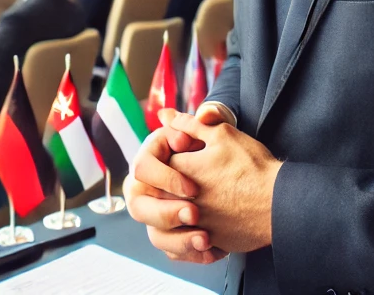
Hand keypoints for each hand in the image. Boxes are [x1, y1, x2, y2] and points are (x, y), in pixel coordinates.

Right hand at [123, 107, 228, 264]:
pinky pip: (174, 253)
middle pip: (139, 208)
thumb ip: (202, 119)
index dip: (166, 179)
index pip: (142, 168)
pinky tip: (215, 250)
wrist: (234, 175)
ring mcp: (157, 215)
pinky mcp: (172, 236)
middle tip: (195, 214)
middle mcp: (145, 189)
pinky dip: (193, 255)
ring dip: (180, 241)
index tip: (193, 188)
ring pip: (155, 236)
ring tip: (206, 240)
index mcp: (150, 160)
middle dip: (167, 213)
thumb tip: (184, 117)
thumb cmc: (215, 146)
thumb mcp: (213, 130)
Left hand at [166, 111, 281, 253]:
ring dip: (179, 209)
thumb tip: (164, 114)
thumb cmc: (252, 165)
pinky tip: (206, 223)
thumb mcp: (221, 134)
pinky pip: (187, 244)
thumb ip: (189, 124)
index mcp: (182, 170)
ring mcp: (195, 224)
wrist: (279, 202)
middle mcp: (183, 200)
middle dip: (171, 183)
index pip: (159, 162)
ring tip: (199, 199)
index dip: (172, 155)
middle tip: (195, 178)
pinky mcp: (209, 243)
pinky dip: (192, 234)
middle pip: (161, 192)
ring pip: (172, 220)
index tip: (188, 154)